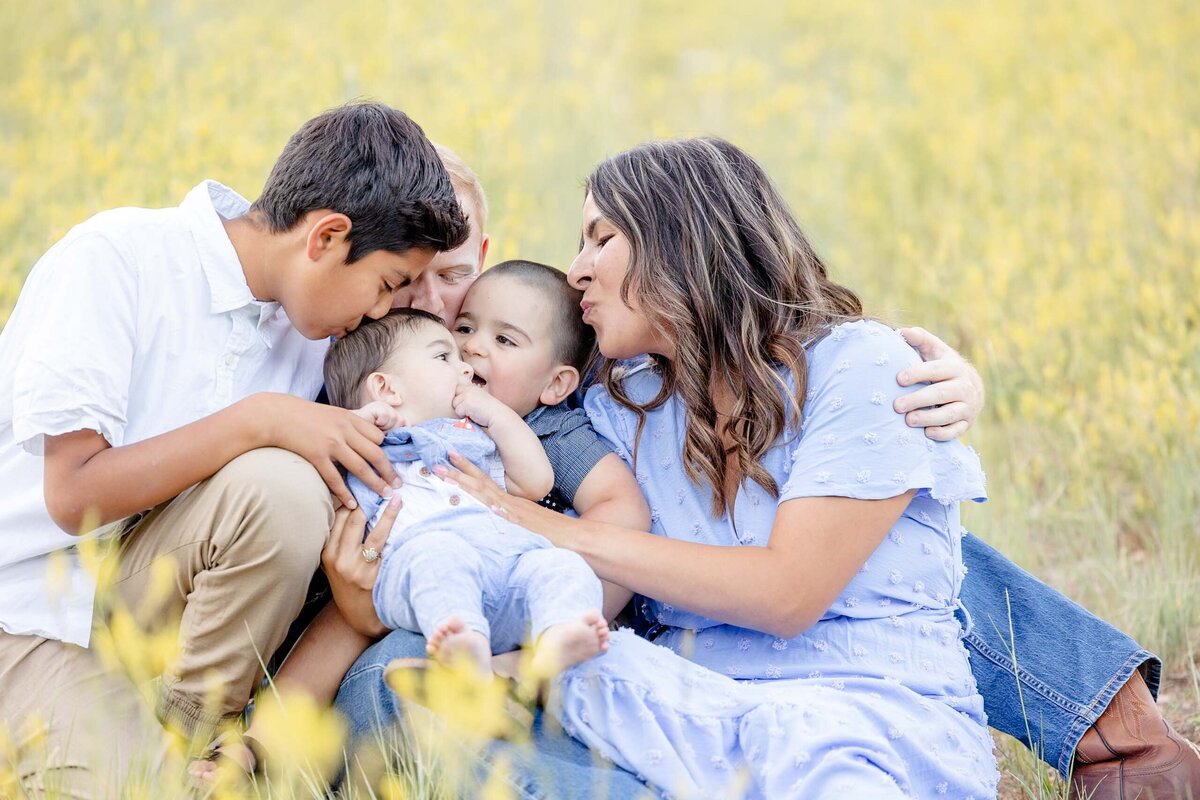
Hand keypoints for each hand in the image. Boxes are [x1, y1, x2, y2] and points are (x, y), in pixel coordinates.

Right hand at [253, 393, 399, 509]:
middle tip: (398, 484)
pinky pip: (335, 478)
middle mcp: (344, 430)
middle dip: (389, 471)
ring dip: (375, 483)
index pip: (378, 437)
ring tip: (384, 494)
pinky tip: (352, 504)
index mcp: (350, 419)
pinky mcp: (316, 456)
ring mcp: (331, 444)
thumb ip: (349, 424)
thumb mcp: (333, 413)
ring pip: (360, 467)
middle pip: (375, 453)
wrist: (277, 415)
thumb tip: (366, 437)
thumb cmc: (304, 415)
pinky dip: (345, 493)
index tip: (391, 464)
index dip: (386, 451)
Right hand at [321, 497, 401, 636]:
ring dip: (387, 513)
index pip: (336, 518)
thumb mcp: (337, 564)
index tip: (361, 483)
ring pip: (372, 532)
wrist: (360, 618)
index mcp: (327, 554)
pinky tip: (402, 521)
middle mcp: (339, 559)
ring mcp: (357, 568)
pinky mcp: (373, 576)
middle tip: (381, 485)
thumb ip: (341, 541)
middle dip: (367, 500)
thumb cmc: (350, 586)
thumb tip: (352, 507)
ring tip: (396, 498)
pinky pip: (386, 548)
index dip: (349, 498)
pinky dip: (394, 532)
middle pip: (352, 521)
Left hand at [434, 451, 555, 534]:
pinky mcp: (520, 525)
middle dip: (458, 473)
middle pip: (480, 485)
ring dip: (463, 483)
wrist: (578, 540)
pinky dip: (489, 507)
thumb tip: (493, 519)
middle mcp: (510, 505)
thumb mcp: (526, 526)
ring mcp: (515, 514)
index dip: (467, 472)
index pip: (485, 484)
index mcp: (510, 504)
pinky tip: (475, 500)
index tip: (450, 461)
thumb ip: (510, 522)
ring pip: (485, 495)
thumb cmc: (553, 537)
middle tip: (436, 462)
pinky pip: (501, 514)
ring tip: (443, 473)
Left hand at [451, 384, 511, 427]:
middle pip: (454, 398)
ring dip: (462, 411)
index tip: (468, 405)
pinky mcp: (466, 403)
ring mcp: (467, 395)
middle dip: (459, 405)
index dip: (460, 399)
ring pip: (455, 405)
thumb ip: (468, 397)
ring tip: (473, 413)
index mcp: (472, 387)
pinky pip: (458, 411)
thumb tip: (454, 401)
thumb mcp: (478, 399)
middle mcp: (469, 389)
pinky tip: (474, 415)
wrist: (498, 416)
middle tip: (471, 410)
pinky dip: (464, 416)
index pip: (457, 390)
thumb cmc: (488, 411)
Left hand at [893, 327, 985, 441]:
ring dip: (929, 418)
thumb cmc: (944, 367)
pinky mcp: (966, 423)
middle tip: (896, 406)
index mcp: (954, 367)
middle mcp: (964, 387)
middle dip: (919, 400)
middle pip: (941, 394)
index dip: (918, 373)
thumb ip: (920, 339)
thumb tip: (901, 331)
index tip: (898, 379)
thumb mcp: (935, 350)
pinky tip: (926, 433)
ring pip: (949, 414)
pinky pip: (955, 431)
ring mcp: (967, 407)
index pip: (936, 370)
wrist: (972, 389)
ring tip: (908, 421)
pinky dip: (942, 433)